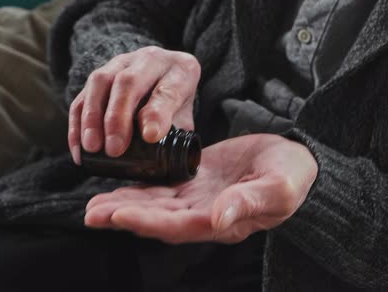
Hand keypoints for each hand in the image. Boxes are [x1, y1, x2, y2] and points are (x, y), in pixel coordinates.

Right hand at [68, 46, 200, 163]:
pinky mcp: (99, 75)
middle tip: (114, 149)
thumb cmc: (178, 106)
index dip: (157, 113)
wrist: (165, 80)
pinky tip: (79, 147)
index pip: (168, 89)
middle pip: (129, 82)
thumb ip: (180, 137)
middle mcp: (151, 59)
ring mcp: (122, 62)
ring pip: (101, 82)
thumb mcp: (188, 119)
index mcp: (181, 70)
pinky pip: (83, 95)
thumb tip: (170, 164)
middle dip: (118, 117)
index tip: (151, 137)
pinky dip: (77, 122)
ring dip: (93, 117)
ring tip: (92, 147)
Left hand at [84, 134, 317, 243]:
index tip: (119, 214)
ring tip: (93, 205)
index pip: (180, 226)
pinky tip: (120, 183)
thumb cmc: (293, 176)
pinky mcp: (196, 180)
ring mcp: (199, 199)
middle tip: (91, 213)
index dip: (148, 222)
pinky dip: (141, 187)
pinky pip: (164, 186)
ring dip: (126, 205)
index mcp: (224, 221)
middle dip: (125, 217)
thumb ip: (251, 202)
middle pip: (159, 220)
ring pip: (156, 205)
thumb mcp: (279, 187)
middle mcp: (206, 215)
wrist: (296, 161)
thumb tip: (220, 218)